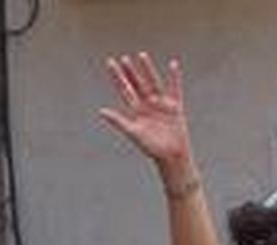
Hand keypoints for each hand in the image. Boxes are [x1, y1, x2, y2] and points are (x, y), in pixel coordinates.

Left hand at [99, 53, 192, 167]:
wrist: (171, 157)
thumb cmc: (152, 148)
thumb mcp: (133, 133)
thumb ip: (118, 121)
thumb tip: (101, 111)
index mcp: (136, 111)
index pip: (125, 90)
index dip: (117, 77)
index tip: (110, 63)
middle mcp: (148, 105)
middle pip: (138, 84)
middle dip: (131, 72)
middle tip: (123, 59)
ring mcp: (161, 104)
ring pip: (153, 82)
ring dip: (148, 69)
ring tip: (142, 55)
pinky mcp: (175, 106)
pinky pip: (175, 88)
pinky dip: (174, 77)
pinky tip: (173, 64)